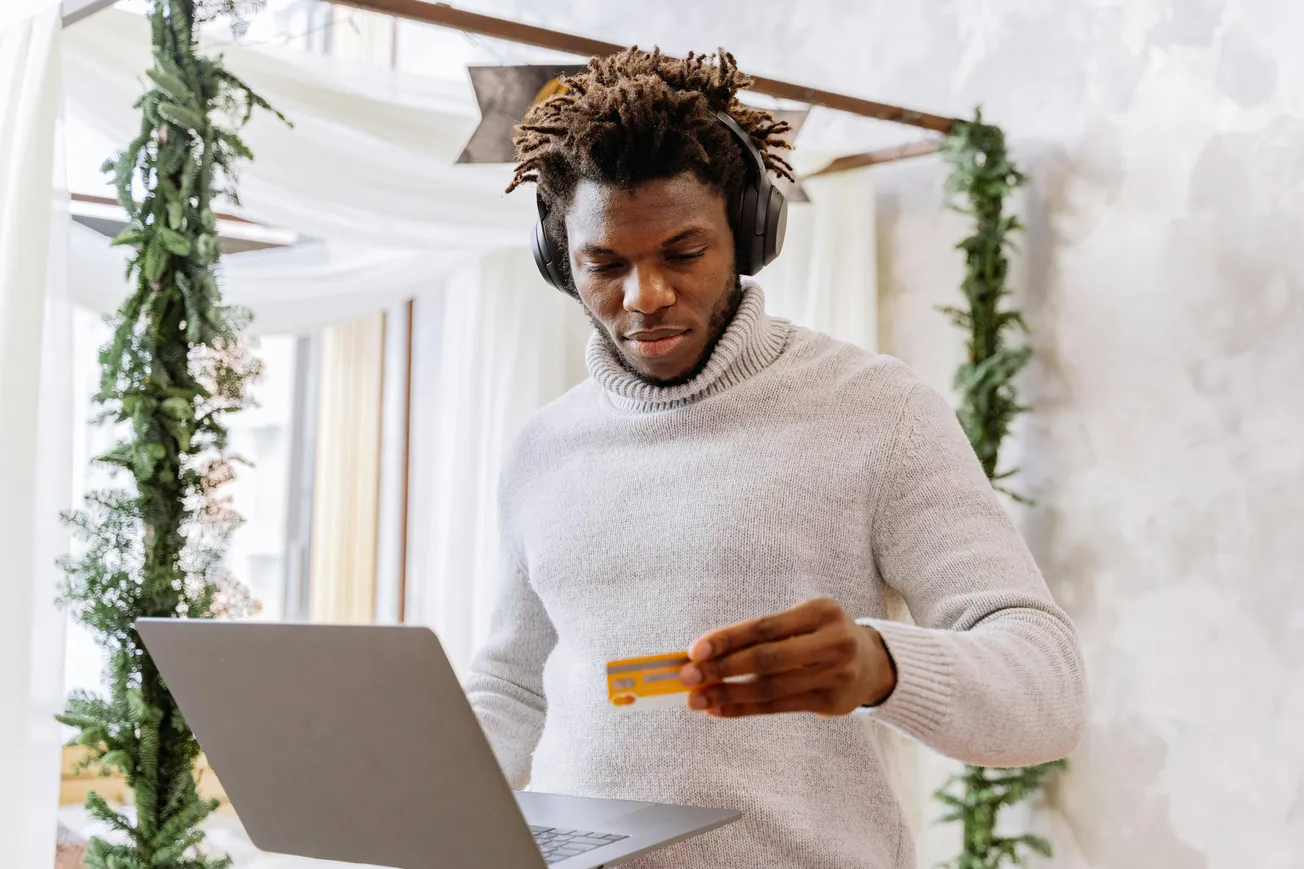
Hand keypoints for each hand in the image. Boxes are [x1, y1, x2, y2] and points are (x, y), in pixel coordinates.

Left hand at [679, 597, 896, 717]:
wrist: (873, 664)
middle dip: (722, 668)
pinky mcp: (833, 702)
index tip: (694, 650)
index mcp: (821, 611)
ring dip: (727, 694)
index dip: (728, 639)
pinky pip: (778, 707)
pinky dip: (744, 708)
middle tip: (687, 677)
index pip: (765, 626)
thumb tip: (704, 653)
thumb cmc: (820, 638)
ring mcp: (836, 674)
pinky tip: (719, 709)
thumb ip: (763, 636)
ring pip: (770, 688)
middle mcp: (834, 641)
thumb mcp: (803, 623)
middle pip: (767, 658)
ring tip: (697, 699)